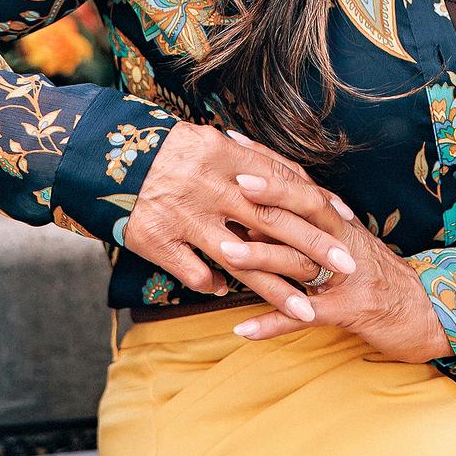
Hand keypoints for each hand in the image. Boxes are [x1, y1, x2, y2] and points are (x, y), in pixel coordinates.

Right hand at [122, 120, 356, 303]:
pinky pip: (197, 273)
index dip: (316, 203)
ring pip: (238, 259)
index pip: (281, 181)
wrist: (109, 160)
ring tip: (305, 310)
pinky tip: (230, 292)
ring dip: (275, 288)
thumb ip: (257, 164)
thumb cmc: (175, 153)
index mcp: (224, 154)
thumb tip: (302, 189)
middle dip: (311, 247)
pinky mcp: (159, 241)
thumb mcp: (216, 144)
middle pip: (269, 221)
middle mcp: (208, 185)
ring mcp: (184, 216)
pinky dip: (217, 285)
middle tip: (346, 267)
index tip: (347, 223)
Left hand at [227, 164, 452, 363]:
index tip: (234, 141)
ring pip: (301, 260)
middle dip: (271, 194)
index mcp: (338, 220)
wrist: (429, 309)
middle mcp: (342, 239)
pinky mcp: (349, 310)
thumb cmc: (377, 275)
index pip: (300, 182)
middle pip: (307, 209)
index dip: (269, 161)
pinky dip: (274, 323)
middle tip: (235, 182)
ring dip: (262, 257)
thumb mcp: (344, 244)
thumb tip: (256, 215)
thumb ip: (306, 229)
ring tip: (224, 253)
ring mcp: (346, 275)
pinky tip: (244, 329)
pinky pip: (307, 316)